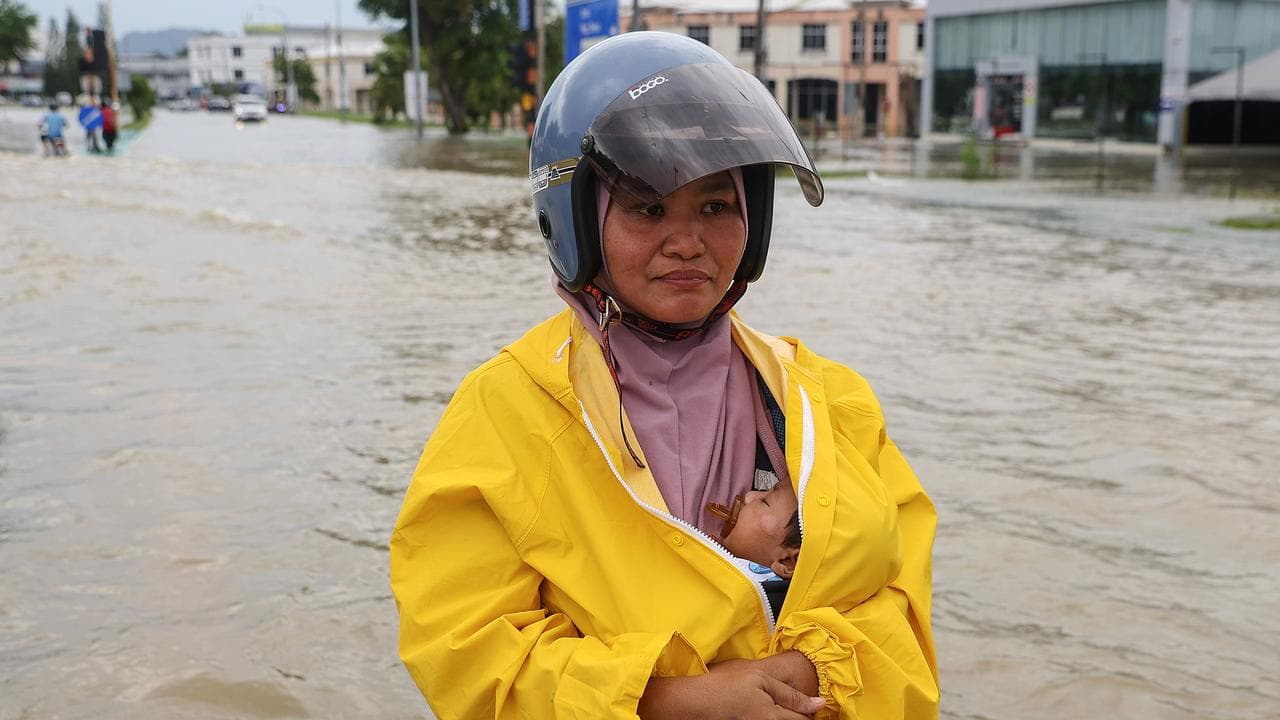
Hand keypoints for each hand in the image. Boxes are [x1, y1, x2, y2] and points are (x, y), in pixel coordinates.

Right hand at [638, 657, 823, 719]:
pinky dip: (769, 716)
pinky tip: (759, 710)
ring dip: (782, 716)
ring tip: (767, 705)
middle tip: (784, 703)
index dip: (808, 710)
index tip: (809, 703)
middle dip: (796, 715)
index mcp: (775, 717)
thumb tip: (819, 704)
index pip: (804, 719)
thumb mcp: (760, 679)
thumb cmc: (724, 686)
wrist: (694, 701)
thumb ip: (790, 694)